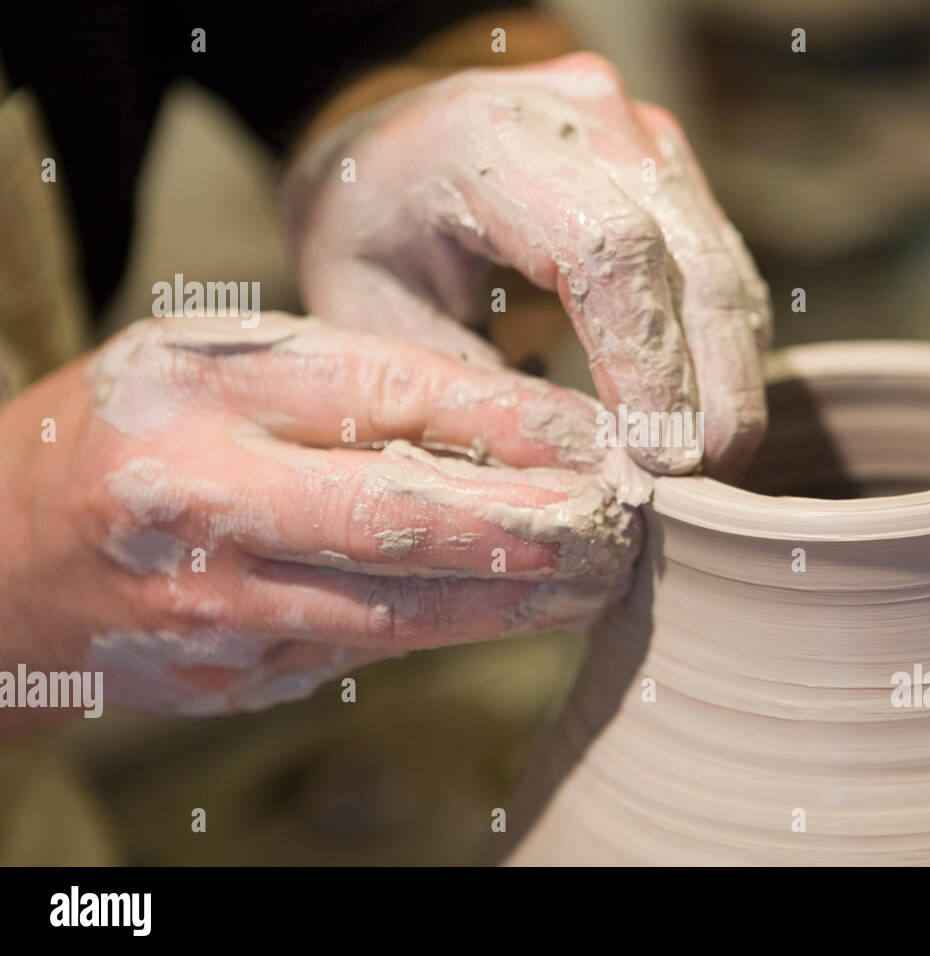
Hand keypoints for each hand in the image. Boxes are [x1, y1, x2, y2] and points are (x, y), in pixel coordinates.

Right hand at [0, 314, 640, 721]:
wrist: (5, 558)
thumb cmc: (128, 430)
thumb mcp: (218, 359)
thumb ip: (347, 381)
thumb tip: (509, 423)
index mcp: (199, 401)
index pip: (388, 402)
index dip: (512, 426)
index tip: (601, 439)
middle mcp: (203, 511)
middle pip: (404, 525)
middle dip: (537, 532)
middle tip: (628, 525)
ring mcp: (214, 613)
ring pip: (399, 613)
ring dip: (517, 600)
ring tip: (604, 578)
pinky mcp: (232, 678)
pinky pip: (366, 651)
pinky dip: (452, 629)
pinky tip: (518, 609)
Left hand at [283, 53, 771, 476]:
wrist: (380, 155)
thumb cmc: (364, 239)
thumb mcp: (376, 326)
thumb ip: (475, 397)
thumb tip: (589, 477)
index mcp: (484, 138)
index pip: (606, 250)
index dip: (647, 363)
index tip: (657, 461)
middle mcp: (579, 113)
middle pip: (689, 257)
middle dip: (712, 384)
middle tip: (705, 482)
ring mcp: (636, 134)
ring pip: (721, 264)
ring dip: (729, 373)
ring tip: (706, 465)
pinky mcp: (669, 166)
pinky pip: (721, 264)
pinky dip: (721, 346)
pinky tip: (702, 415)